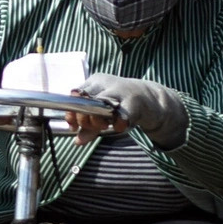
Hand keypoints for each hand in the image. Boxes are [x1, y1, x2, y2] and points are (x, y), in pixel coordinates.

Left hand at [73, 72, 188, 146]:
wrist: (150, 97)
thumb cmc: (120, 103)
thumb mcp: (102, 112)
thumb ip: (88, 126)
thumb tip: (77, 141)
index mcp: (95, 82)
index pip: (76, 95)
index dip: (72, 112)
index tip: (73, 126)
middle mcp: (107, 83)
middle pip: (86, 100)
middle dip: (84, 118)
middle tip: (90, 127)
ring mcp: (121, 91)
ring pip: (101, 106)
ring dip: (98, 121)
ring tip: (104, 127)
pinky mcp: (134, 103)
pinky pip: (123, 114)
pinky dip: (118, 122)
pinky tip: (118, 126)